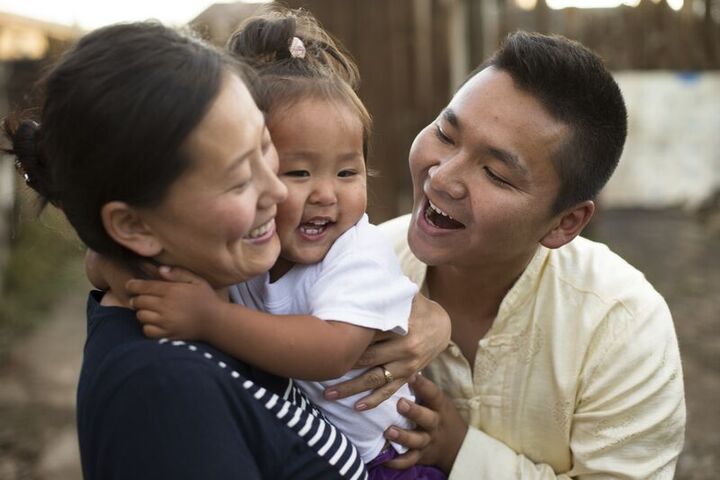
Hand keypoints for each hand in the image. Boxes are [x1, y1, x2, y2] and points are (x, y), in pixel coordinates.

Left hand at [125, 266, 222, 339]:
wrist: (216, 322)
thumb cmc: (206, 299)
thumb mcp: (196, 280)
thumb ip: (178, 273)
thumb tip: (159, 270)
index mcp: (172, 290)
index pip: (144, 287)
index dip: (133, 285)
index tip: (130, 285)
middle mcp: (166, 306)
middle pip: (139, 301)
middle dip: (137, 299)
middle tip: (141, 298)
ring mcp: (166, 322)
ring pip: (141, 316)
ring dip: (142, 312)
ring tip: (149, 310)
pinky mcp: (167, 334)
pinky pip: (147, 330)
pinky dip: (148, 326)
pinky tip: (155, 322)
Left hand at [323, 294, 449, 409]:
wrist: (443, 326)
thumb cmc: (417, 307)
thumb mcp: (406, 296)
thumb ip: (387, 290)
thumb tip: (363, 278)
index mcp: (401, 325)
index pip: (369, 333)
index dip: (347, 336)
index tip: (325, 340)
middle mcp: (404, 347)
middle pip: (367, 358)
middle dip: (342, 365)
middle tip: (318, 369)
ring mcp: (406, 365)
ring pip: (374, 379)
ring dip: (351, 388)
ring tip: (329, 394)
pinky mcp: (409, 376)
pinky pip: (389, 391)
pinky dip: (374, 401)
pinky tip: (357, 408)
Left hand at [383, 374, 465, 473]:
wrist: (456, 445)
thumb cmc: (440, 413)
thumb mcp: (437, 400)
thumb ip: (422, 387)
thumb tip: (402, 363)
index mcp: (439, 405)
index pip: (433, 393)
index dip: (423, 384)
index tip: (411, 374)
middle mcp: (435, 423)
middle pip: (427, 418)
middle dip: (414, 412)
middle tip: (400, 404)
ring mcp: (428, 441)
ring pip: (417, 440)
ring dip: (402, 436)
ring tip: (388, 431)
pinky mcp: (421, 456)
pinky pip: (409, 461)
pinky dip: (397, 462)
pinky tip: (384, 459)